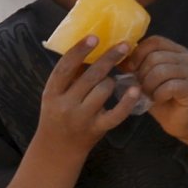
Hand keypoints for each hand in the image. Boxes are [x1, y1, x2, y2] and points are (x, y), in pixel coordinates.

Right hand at [33, 37, 140, 163]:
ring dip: (113, 81)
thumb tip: (90, 46)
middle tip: (124, 45)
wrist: (56, 149)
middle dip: (108, 59)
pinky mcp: (97, 129)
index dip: (79, 51)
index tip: (94, 37)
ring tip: (112, 81)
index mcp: (51, 93)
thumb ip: (70, 76)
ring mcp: (81, 118)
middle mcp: (64, 105)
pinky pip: (116, 113)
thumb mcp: (56, 95)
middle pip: (89, 77)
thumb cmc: (59, 114)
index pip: (64, 68)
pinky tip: (136, 90)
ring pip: (104, 90)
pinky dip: (127, 101)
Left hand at [130, 36, 187, 142]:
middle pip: (155, 57)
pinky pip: (169, 86)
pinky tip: (159, 100)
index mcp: (177, 51)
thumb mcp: (145, 79)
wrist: (182, 121)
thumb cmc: (162, 98)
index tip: (130, 69)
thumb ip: (136, 66)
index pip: (155, 41)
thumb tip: (118, 56)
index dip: (138, 53)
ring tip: (149, 95)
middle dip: (141, 74)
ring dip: (148, 86)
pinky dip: (158, 95)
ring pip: (161, 71)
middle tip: (141, 88)